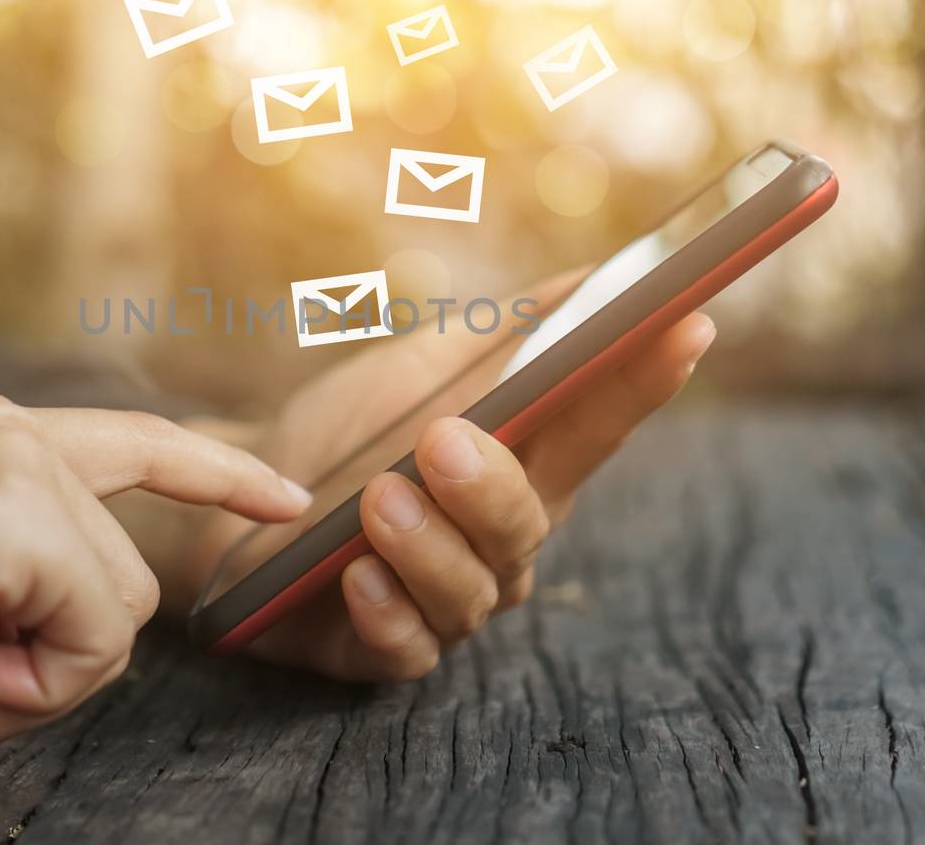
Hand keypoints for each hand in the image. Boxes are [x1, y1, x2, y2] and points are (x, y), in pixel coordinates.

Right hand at [0, 397, 308, 747]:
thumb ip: (2, 567)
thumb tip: (69, 620)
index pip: (134, 443)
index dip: (217, 474)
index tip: (285, 496)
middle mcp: (8, 433)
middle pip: (123, 574)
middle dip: (55, 658)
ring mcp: (19, 469)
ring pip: (113, 616)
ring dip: (27, 680)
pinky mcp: (23, 520)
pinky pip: (92, 641)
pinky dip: (20, 691)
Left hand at [147, 273, 715, 681]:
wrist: (240, 496)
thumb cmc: (343, 432)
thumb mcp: (416, 368)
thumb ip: (502, 334)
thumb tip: (593, 277)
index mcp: (522, 467)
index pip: (597, 423)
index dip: (645, 380)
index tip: (684, 325)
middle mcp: (498, 542)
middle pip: (530, 522)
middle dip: (493, 484)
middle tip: (443, 438)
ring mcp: (446, 600)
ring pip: (473, 590)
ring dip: (429, 544)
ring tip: (379, 500)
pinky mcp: (384, 648)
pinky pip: (407, 648)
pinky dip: (386, 612)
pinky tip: (356, 574)